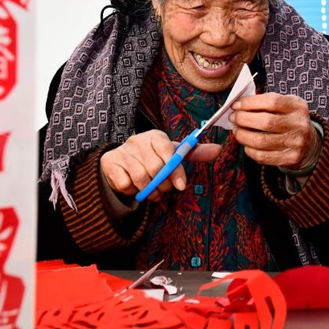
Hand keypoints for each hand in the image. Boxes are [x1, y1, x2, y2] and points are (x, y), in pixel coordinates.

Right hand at [100, 130, 220, 202]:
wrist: (121, 163)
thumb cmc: (152, 158)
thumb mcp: (172, 154)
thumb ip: (194, 153)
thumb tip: (218, 149)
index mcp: (155, 136)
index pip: (168, 150)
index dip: (175, 170)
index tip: (181, 186)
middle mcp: (138, 140)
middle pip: (155, 167)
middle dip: (163, 185)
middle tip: (164, 190)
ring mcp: (123, 151)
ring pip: (141, 178)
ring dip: (149, 191)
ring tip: (152, 192)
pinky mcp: (110, 163)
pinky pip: (126, 184)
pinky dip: (132, 191)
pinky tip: (134, 187)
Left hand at [229, 93, 319, 169]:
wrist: (309, 144)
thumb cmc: (289, 120)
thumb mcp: (285, 106)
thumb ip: (265, 102)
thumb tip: (238, 105)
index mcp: (297, 106)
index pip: (271, 101)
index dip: (250, 103)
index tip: (236, 105)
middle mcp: (299, 124)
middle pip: (265, 122)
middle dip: (243, 119)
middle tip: (233, 118)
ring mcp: (296, 143)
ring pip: (261, 141)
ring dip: (243, 135)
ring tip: (236, 131)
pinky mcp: (291, 158)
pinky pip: (263, 156)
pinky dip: (249, 150)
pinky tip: (246, 145)